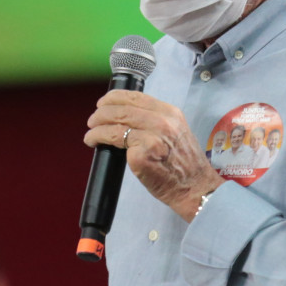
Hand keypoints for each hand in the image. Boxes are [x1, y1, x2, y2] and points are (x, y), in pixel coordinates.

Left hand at [85, 91, 222, 221]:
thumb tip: (127, 116)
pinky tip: (95, 143)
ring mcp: (151, 137)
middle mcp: (162, 121)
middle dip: (101, 113)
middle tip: (92, 120)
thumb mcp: (176, 133)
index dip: (114, 97)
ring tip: (90, 133)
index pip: (135, 97)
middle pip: (121, 109)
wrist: (194, 188)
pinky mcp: (141, 154)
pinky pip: (114, 141)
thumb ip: (156, 121)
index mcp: (170, 113)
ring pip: (114, 123)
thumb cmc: (184, 165)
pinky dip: (99, 140)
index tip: (103, 103)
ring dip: (96, 127)